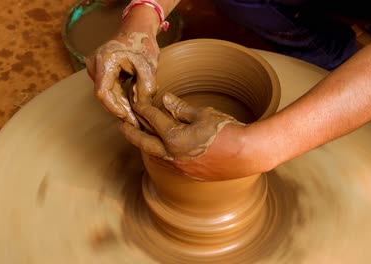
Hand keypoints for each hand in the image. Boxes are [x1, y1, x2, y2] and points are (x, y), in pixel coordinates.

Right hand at [86, 29, 159, 126]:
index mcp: (104, 60)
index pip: (102, 92)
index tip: (128, 118)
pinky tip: (131, 108)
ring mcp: (95, 68)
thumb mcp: (148, 65)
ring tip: (135, 118)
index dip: (114, 108)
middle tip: (135, 123)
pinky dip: (120, 99)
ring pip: (107, 94)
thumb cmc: (142, 43)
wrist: (137, 29)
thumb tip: (141, 108)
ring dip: (120, 105)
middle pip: (104, 95)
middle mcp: (95, 65)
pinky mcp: (100, 72)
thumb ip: (146, 87)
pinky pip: (108, 89)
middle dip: (120, 110)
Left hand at [120, 93, 267, 180]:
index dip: (143, 109)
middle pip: (145, 142)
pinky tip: (161, 150)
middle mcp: (173, 155)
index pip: (153, 120)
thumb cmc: (228, 132)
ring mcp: (180, 166)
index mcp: (174, 138)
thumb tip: (165, 99)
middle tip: (122, 125)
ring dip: (145, 144)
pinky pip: (168, 163)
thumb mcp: (203, 114)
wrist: (248, 154)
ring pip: (155, 154)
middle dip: (132, 132)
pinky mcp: (190, 173)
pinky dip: (160, 153)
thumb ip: (180, 108)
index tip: (137, 103)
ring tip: (139, 137)